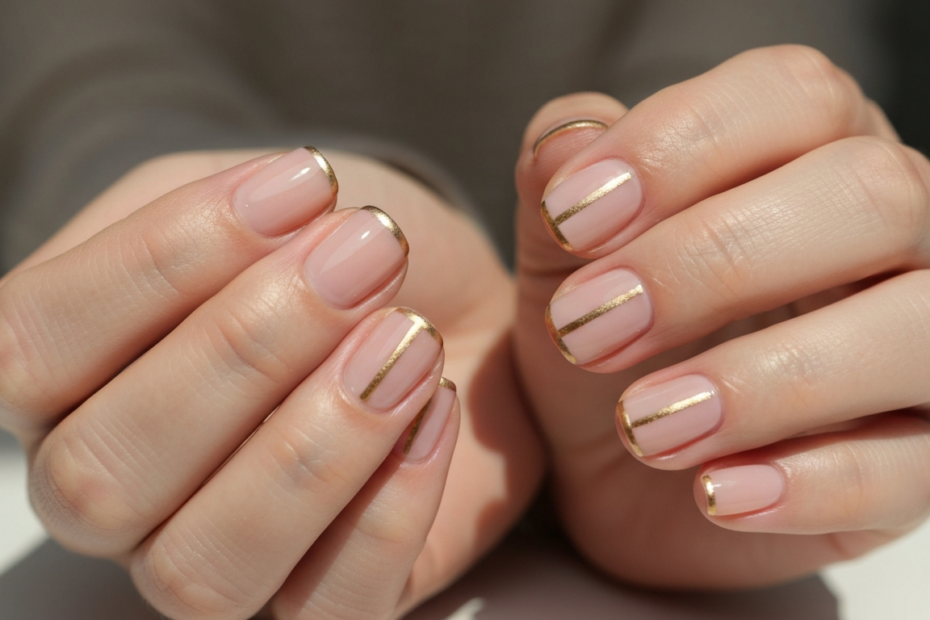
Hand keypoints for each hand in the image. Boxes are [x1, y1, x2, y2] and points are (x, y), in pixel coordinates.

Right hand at [0, 148, 542, 617]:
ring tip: (409, 338)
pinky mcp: (322, 603)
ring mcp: (218, 563)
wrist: (442, 298)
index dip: (159, 263)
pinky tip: (437, 404)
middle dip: (243, 352)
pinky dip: (395, 500)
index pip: (28, 349)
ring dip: (315, 443)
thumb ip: (208, 224)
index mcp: (68, 381)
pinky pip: (331, 609)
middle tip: (362, 262)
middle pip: (101, 479)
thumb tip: (246, 238)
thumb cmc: (335, 249)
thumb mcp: (259, 201)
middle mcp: (121, 492)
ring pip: (199, 570)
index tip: (307, 187)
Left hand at [514, 45, 929, 587]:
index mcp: (810, 153)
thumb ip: (559, 190)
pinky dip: (809, 483)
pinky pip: (913, 468)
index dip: (680, 145)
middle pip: (868, 196)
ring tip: (644, 424)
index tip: (568, 220)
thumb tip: (564, 142)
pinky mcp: (922, 460)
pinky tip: (714, 495)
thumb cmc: (607, 342)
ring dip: (765, 378)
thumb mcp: (561, 263)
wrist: (618, 470)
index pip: (797, 95)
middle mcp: (897, 234)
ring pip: (917, 327)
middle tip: (589, 329)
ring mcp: (925, 347)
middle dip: (710, 261)